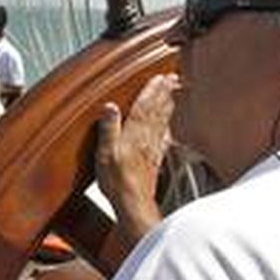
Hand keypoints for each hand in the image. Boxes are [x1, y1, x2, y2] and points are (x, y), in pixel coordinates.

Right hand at [96, 73, 175, 242]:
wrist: (133, 203)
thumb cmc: (117, 181)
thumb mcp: (105, 153)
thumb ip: (109, 128)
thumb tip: (110, 107)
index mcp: (134, 134)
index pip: (144, 106)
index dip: (152, 90)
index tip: (159, 77)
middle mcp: (146, 138)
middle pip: (157, 110)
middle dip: (164, 93)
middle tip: (172, 79)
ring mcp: (153, 148)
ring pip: (163, 121)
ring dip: (168, 105)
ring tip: (173, 93)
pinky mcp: (155, 160)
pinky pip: (164, 137)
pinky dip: (167, 126)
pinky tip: (168, 125)